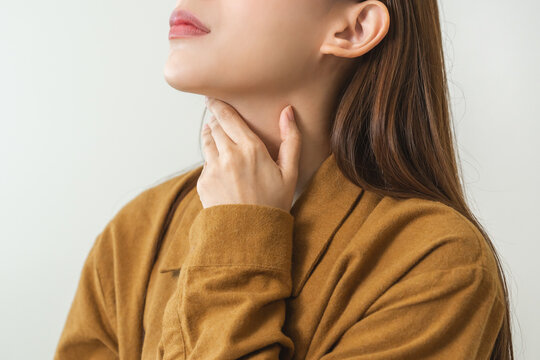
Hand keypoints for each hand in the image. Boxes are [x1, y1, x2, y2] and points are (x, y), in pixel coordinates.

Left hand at [198, 97, 301, 211]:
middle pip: (215, 126)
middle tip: (216, 114)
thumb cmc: (274, 203)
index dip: (218, 104)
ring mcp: (213, 169)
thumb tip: (288, 111)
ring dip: (210, 135)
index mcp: (251, 149)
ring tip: (215, 134)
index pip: (228, 117)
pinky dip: (210, 160)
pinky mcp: (203, 182)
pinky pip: (205, 163)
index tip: (213, 97)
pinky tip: (221, 167)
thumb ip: (291, 139)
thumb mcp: (290, 172)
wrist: (251, 234)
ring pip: (206, 141)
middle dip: (215, 119)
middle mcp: (229, 155)